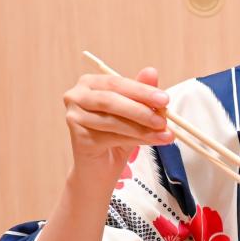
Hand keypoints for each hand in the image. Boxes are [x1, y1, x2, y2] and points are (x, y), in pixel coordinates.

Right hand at [62, 66, 173, 181]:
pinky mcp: (78, 138)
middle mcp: (76, 96)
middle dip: (141, 109)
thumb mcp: (133, 113)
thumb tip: (151, 71)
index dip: (142, 90)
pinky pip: (112, 137)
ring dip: (143, 128)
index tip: (165, 99)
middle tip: (164, 119)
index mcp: (89, 83)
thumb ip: (141, 93)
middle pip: (111, 100)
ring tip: (165, 134)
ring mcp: (74, 117)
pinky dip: (136, 139)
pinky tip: (153, 142)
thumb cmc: (116, 136)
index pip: (117, 83)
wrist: (100, 169)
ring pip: (113, 121)